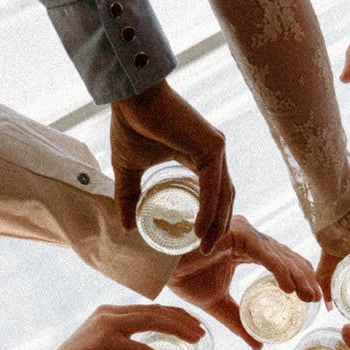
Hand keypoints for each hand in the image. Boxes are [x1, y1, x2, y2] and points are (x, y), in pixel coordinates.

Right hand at [40, 303, 206, 349]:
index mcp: (112, 314)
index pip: (151, 308)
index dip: (176, 315)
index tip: (196, 325)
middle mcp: (110, 313)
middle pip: (155, 310)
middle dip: (183, 319)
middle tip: (203, 332)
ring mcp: (107, 325)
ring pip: (151, 321)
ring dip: (178, 329)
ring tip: (197, 340)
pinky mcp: (105, 342)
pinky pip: (140, 348)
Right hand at [111, 80, 233, 249]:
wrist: (130, 98)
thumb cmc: (131, 126)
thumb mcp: (129, 170)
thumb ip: (130, 198)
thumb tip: (126, 228)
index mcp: (198, 154)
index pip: (213, 192)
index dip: (210, 217)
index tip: (199, 242)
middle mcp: (213, 151)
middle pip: (224, 196)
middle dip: (218, 225)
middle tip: (208, 250)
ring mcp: (216, 147)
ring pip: (223, 194)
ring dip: (217, 223)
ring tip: (206, 246)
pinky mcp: (214, 145)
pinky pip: (214, 185)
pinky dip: (210, 209)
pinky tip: (202, 229)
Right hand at [168, 214, 320, 349]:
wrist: (158, 264)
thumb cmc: (182, 274)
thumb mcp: (217, 304)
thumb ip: (238, 320)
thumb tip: (258, 346)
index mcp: (246, 247)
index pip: (282, 261)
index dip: (300, 279)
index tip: (313, 301)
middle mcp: (248, 236)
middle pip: (286, 256)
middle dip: (305, 278)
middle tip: (318, 301)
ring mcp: (243, 232)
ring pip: (279, 254)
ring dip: (298, 277)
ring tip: (310, 298)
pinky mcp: (235, 233)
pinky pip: (263, 252)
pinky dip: (279, 269)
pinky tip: (290, 288)